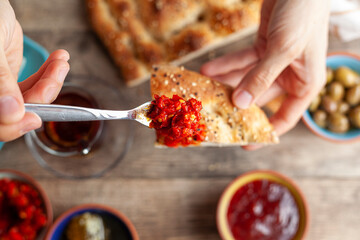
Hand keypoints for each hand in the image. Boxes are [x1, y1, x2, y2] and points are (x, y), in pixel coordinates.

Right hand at [0, 0, 69, 141]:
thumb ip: (0, 81)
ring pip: (29, 99)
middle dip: (40, 97)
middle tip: (54, 81)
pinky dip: (49, 74)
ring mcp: (1, 88)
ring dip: (51, 82)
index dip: (14, 126)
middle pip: (15, 115)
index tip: (35, 119)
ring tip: (61, 62)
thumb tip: (12, 114)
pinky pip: (34, 84)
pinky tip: (59, 59)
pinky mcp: (11, 78)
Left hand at [201, 0, 329, 147]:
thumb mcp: (284, 50)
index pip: (285, 117)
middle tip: (214, 113)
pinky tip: (208, 69)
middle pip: (259, 98)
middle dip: (236, 104)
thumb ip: (261, 77)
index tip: (245, 142)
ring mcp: (275, 62)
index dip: (265, 131)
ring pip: (246, 79)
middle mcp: (290, 75)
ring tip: (204, 90)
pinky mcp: (263, 48)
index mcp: (305, 83)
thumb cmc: (303, 15)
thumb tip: (240, 103)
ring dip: (225, 83)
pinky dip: (225, 64)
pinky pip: (241, 61)